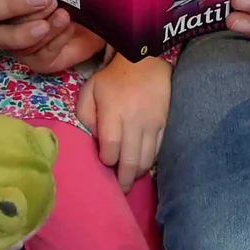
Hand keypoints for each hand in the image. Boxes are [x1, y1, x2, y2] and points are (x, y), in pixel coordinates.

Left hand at [76, 54, 171, 187]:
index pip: (111, 147)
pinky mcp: (164, 124)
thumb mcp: (90, 90)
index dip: (107, 161)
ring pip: (147, 159)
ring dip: (137, 173)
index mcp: (114, 112)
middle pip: (131, 160)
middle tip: (119, 189)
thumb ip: (85, 116)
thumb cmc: (113, 77)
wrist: (145, 60)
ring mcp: (152, 124)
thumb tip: (94, 139)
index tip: (104, 163)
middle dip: (124, 179)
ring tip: (129, 178)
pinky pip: (158, 150)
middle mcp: (135, 121)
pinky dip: (149, 161)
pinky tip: (141, 164)